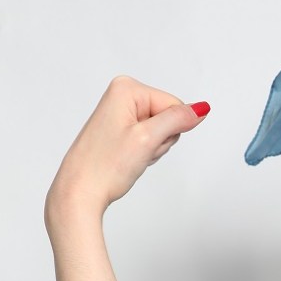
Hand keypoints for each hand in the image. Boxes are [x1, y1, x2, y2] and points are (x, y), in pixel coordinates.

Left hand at [45, 75, 208, 223]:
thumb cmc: (104, 168)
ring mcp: (119, 112)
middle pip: (167, 116)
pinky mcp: (119, 129)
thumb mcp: (148, 140)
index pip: (175, 106)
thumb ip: (178, 120)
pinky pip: (147, 138)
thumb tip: (201, 108)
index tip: (146, 143)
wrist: (79, 192)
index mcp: (126, 88)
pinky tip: (126, 160)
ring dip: (152, 149)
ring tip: (129, 157)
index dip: (169, 131)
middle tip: (137, 152)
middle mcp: (121, 94)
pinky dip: (143, 153)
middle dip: (160, 140)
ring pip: (159, 130)